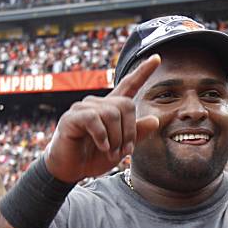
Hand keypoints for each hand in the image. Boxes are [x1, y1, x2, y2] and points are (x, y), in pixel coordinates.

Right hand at [44, 55, 160, 182]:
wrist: (71, 169)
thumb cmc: (94, 156)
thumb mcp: (120, 147)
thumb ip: (136, 134)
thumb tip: (155, 120)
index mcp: (111, 108)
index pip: (128, 85)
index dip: (143, 72)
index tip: (156, 58)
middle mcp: (98, 103)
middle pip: (126, 105)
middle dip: (129, 132)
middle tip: (124, 151)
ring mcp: (84, 108)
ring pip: (111, 114)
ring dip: (116, 138)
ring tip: (110, 152)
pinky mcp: (72, 117)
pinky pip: (94, 119)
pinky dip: (102, 136)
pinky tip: (102, 146)